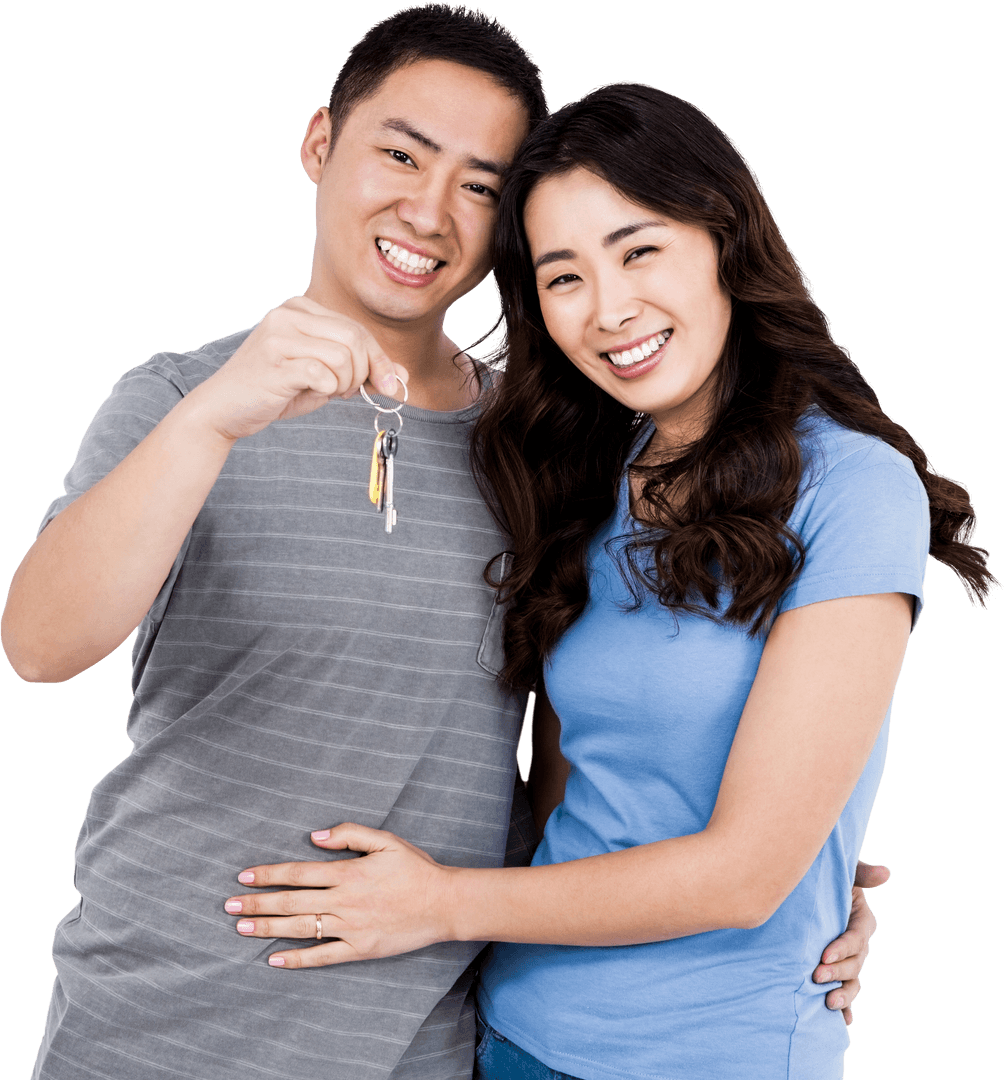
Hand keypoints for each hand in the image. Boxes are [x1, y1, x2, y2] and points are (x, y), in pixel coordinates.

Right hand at [185, 295, 407, 441]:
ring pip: (344, 356)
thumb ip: (360, 370)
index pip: (357, 328)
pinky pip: (324, 374)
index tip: (390, 385)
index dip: (379, 359)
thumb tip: (403, 376)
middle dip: (364, 371)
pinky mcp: (275, 360)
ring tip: (326, 392)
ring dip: (344, 383)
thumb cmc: (276, 390)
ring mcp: (279, 334)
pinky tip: (309, 392)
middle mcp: (288, 313)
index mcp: (300, 308)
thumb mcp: (324, 376)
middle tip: (347, 392)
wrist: (225, 409)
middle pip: (355, 338)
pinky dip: (327, 390)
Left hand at [224, 824, 455, 967]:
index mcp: (348, 872)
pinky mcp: (359, 949)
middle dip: (257, 904)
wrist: (443, 903)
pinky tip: (274, 959)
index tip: (244, 877)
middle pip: (291, 902)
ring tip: (241, 928)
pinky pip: (322, 957)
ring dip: (268, 929)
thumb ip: (350, 834)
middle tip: (228, 906)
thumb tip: (316, 835)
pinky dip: (297, 959)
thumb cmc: (415, 869)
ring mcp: (350, 928)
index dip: (269, 875)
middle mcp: (344, 901)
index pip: (298, 873)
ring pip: (301, 928)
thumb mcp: (386, 840)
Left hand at [813, 859, 890, 1024]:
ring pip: (852, 981)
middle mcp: (858, 944)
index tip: (824, 955)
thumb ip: (861, 873)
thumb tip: (885, 872)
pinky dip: (846, 1008)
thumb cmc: (828, 877)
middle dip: (837, 972)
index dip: (842, 948)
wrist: (808, 891)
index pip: (855, 938)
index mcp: (861, 921)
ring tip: (828, 1003)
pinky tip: (842, 1021)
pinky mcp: (838, 970)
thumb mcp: (845, 872)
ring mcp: (849, 959)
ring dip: (843, 994)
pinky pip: (846, 992)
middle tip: (816, 975)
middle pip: (853, 963)